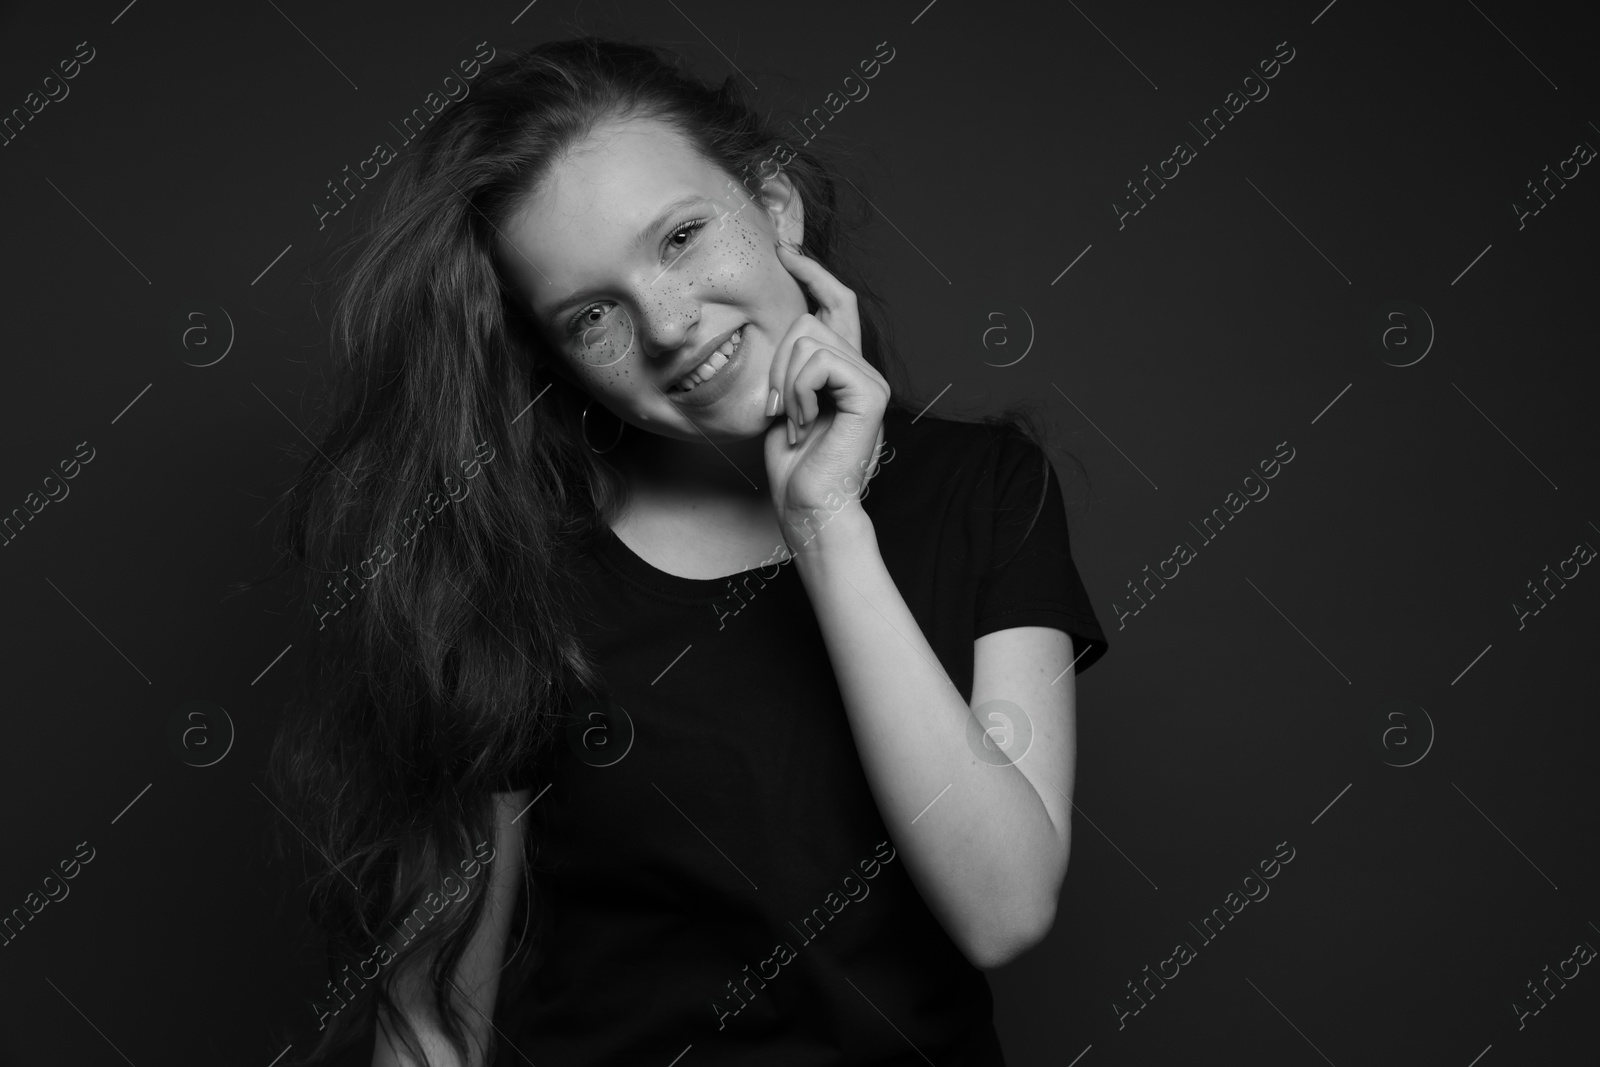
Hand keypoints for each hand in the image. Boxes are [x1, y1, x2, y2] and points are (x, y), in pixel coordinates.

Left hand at [764, 242, 890, 551]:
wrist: (809, 506)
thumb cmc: (793, 465)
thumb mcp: (783, 400)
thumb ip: (790, 363)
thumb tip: (781, 323)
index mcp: (844, 368)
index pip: (835, 302)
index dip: (812, 271)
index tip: (784, 249)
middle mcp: (863, 368)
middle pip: (809, 319)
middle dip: (777, 361)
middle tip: (777, 410)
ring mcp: (871, 380)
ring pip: (809, 339)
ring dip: (785, 382)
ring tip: (792, 421)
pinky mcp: (871, 394)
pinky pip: (819, 363)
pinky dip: (799, 392)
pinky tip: (804, 423)